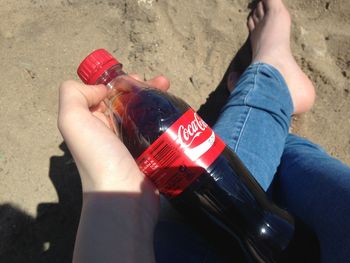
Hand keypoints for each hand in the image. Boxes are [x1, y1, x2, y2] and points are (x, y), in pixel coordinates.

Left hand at [58, 75, 169, 192]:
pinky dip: (165, 118)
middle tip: (160, 83)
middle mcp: (109, 130)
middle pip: (127, 100)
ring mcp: (131, 142)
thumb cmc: (99, 158)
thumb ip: (73, 94)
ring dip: (157, 98)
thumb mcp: (72, 121)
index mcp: (91, 121)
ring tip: (170, 91)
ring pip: (144, 113)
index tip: (134, 80)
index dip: (118, 81)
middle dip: (143, 87)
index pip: (104, 92)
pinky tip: (176, 113)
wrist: (124, 197)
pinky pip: (157, 129)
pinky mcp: (150, 152)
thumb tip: (100, 89)